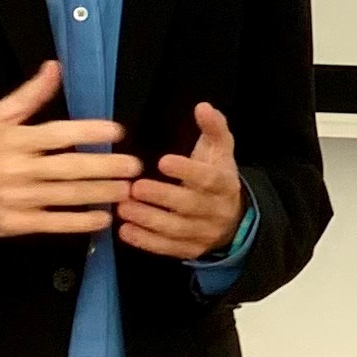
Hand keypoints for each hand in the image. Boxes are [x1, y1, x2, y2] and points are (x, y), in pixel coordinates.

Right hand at [0, 62, 139, 240]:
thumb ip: (28, 96)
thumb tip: (55, 67)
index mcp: (14, 139)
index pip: (58, 134)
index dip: (90, 131)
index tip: (117, 130)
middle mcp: (17, 169)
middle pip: (69, 168)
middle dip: (106, 167)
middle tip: (136, 166)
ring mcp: (16, 198)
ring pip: (66, 196)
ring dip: (100, 194)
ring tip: (127, 190)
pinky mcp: (15, 224)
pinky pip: (53, 223)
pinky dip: (79, 222)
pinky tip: (102, 219)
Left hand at [117, 99, 245, 262]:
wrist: (233, 218)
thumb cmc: (217, 175)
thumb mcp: (220, 150)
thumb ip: (213, 127)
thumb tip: (202, 106)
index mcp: (225, 183)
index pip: (208, 178)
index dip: (187, 171)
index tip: (163, 161)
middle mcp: (217, 210)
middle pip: (190, 205)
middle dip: (161, 197)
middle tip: (133, 188)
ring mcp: (204, 233)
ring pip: (177, 229)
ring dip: (148, 220)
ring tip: (123, 208)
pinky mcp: (190, 249)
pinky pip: (168, 248)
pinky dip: (146, 241)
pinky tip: (125, 231)